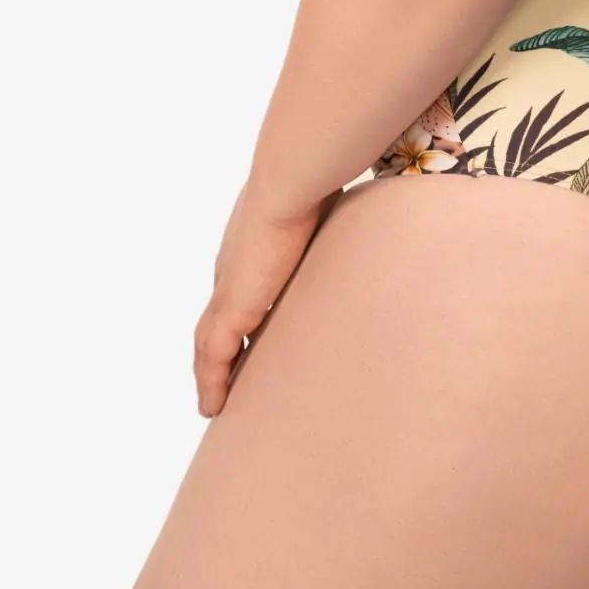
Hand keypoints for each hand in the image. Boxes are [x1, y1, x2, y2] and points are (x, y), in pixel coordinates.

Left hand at [193, 181, 336, 416]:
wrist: (291, 182)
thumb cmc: (315, 185)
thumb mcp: (327, 210)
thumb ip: (340, 223)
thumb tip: (379, 222)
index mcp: (253, 248)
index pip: (240, 290)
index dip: (240, 317)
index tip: (249, 338)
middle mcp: (233, 270)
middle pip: (218, 320)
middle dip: (220, 351)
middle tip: (228, 381)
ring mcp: (229, 289)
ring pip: (208, 343)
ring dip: (211, 373)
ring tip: (216, 403)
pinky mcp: (231, 307)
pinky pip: (212, 356)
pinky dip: (210, 381)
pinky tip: (212, 407)